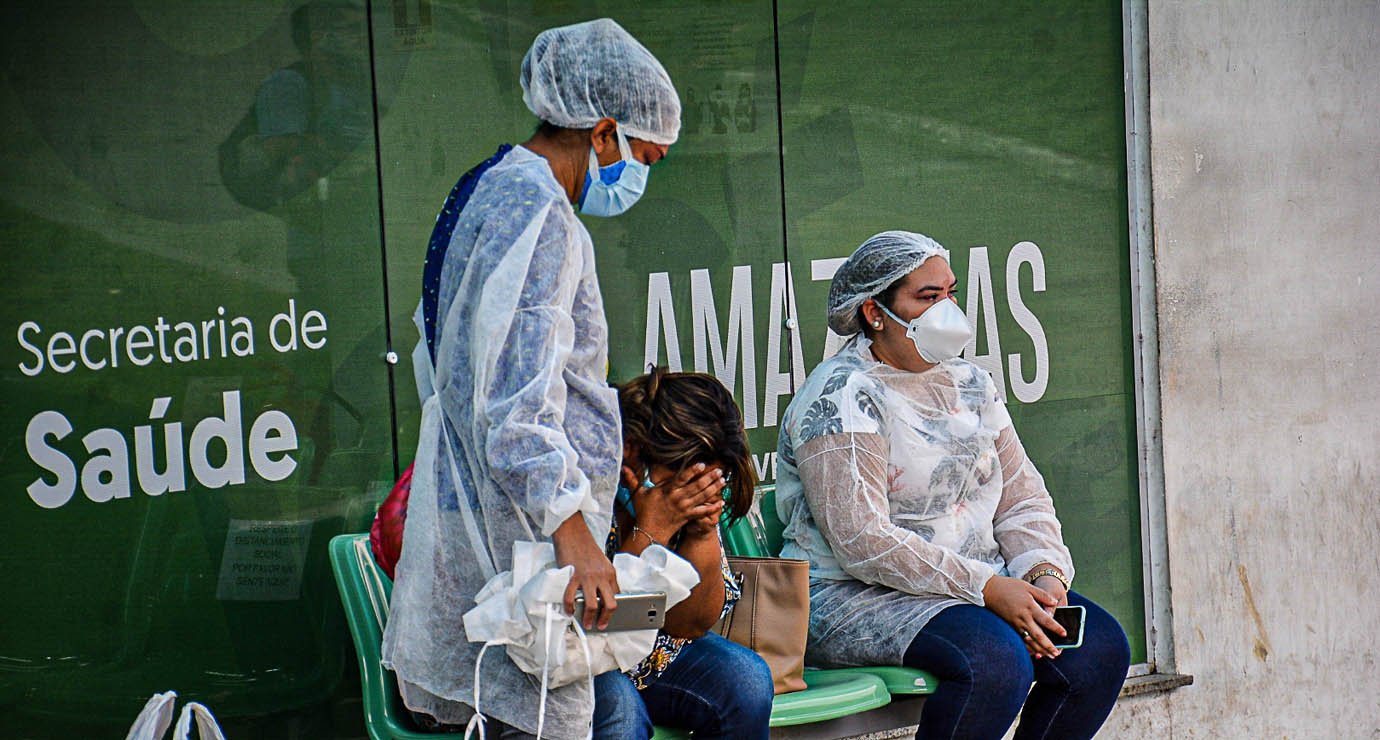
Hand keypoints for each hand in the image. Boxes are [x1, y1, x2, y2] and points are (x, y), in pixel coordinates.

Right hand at [551, 514, 619, 629]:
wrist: (573, 533)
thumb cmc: (585, 548)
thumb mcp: (602, 563)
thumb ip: (604, 578)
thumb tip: (604, 595)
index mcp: (610, 573)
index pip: (617, 596)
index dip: (612, 610)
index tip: (608, 617)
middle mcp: (602, 576)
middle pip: (610, 604)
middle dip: (606, 619)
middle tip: (601, 625)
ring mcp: (588, 577)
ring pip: (592, 605)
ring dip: (589, 618)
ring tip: (586, 623)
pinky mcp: (573, 576)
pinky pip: (572, 597)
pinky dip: (570, 607)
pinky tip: (570, 611)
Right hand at [624, 463, 724, 541]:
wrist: (649, 532)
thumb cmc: (644, 512)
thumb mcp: (638, 494)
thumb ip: (633, 480)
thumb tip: (622, 467)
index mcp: (667, 490)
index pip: (682, 478)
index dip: (693, 471)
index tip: (703, 464)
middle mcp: (678, 498)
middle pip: (697, 486)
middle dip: (710, 478)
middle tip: (720, 471)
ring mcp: (684, 508)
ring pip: (702, 497)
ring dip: (714, 489)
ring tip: (723, 481)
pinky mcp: (688, 517)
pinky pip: (703, 512)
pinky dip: (713, 508)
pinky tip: (722, 503)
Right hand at [981, 575, 1064, 658]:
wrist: (988, 589)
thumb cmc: (1008, 586)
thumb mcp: (1027, 586)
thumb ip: (1042, 595)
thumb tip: (1055, 603)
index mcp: (1029, 606)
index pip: (1045, 619)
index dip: (1056, 628)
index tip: (1064, 634)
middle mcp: (1023, 617)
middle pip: (1038, 635)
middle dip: (1048, 646)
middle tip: (1057, 654)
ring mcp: (1015, 623)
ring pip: (1029, 640)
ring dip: (1039, 649)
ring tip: (1048, 656)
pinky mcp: (1009, 625)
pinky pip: (1020, 639)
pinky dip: (1027, 647)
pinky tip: (1033, 652)